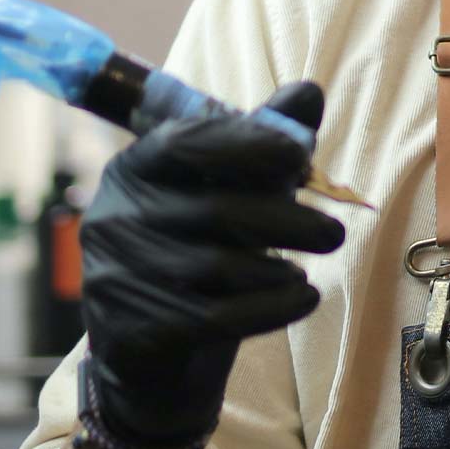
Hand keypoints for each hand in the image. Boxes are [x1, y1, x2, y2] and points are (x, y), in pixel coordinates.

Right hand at [79, 82, 344, 445]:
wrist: (154, 355)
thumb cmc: (199, 252)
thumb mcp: (226, 192)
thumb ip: (263, 142)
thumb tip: (307, 93)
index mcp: (136, 168)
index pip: (188, 142)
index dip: (248, 143)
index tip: (300, 155)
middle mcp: (116, 217)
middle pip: (218, 210)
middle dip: (290, 220)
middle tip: (333, 232)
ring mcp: (120, 276)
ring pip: (223, 267)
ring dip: (280, 268)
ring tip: (302, 269)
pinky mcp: (138, 331)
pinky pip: (222, 316)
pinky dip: (276, 306)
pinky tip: (303, 297)